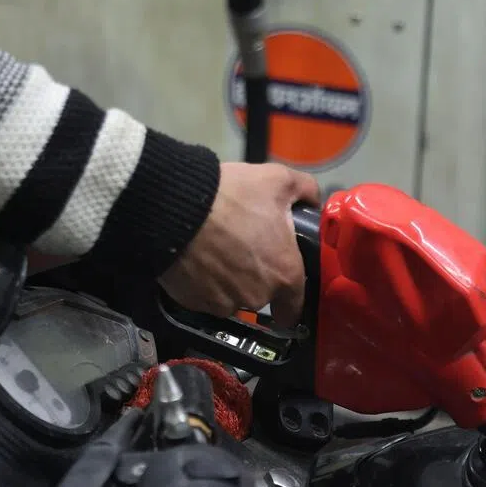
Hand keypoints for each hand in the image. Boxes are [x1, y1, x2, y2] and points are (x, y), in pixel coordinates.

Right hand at [159, 162, 320, 326]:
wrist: (172, 206)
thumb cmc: (231, 195)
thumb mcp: (278, 179)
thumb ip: (305, 191)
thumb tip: (313, 201)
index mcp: (285, 274)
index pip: (295, 307)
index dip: (289, 300)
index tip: (282, 290)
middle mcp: (258, 296)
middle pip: (262, 296)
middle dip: (256, 278)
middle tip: (243, 248)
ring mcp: (224, 303)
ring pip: (233, 298)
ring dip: (229, 281)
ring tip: (217, 250)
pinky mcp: (193, 303)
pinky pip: (205, 297)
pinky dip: (204, 283)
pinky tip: (199, 259)